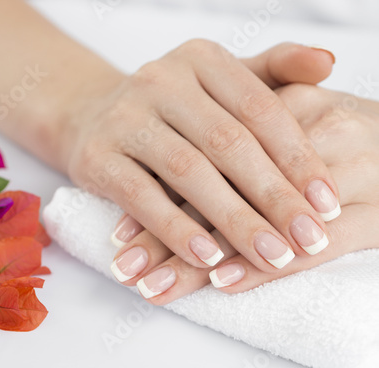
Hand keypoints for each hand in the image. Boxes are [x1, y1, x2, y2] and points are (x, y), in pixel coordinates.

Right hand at [111, 84, 378, 302]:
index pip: (259, 108)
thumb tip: (327, 63)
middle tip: (307, 239)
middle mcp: (160, 81)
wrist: (90, 117)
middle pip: (228, 143)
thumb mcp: (217, 83)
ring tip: (270, 256)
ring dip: (233, 220)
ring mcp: (124, 118)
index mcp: (200, 60)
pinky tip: (207, 257)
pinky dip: (176, 230)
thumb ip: (272, 71)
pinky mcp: (96, 157)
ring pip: (188, 172)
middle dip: (273, 197)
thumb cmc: (168, 107)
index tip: (325, 204)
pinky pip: (141, 198)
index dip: (297, 158)